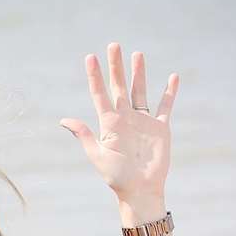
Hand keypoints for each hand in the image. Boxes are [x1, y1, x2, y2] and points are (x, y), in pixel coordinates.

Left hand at [60, 43, 178, 216]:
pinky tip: (172, 77)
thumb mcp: (97, 153)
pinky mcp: (160, 128)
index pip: (99, 94)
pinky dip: (170, 93)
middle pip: (120, 86)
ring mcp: (143, 121)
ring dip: (140, 73)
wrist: (139, 189)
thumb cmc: (116, 176)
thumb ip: (83, 134)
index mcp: (108, 123)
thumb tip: (63, 120)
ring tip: (137, 54)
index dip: (95, 76)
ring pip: (141, 91)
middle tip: (114, 45)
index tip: (90, 57)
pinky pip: (165, 106)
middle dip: (117, 66)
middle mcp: (125, 118)